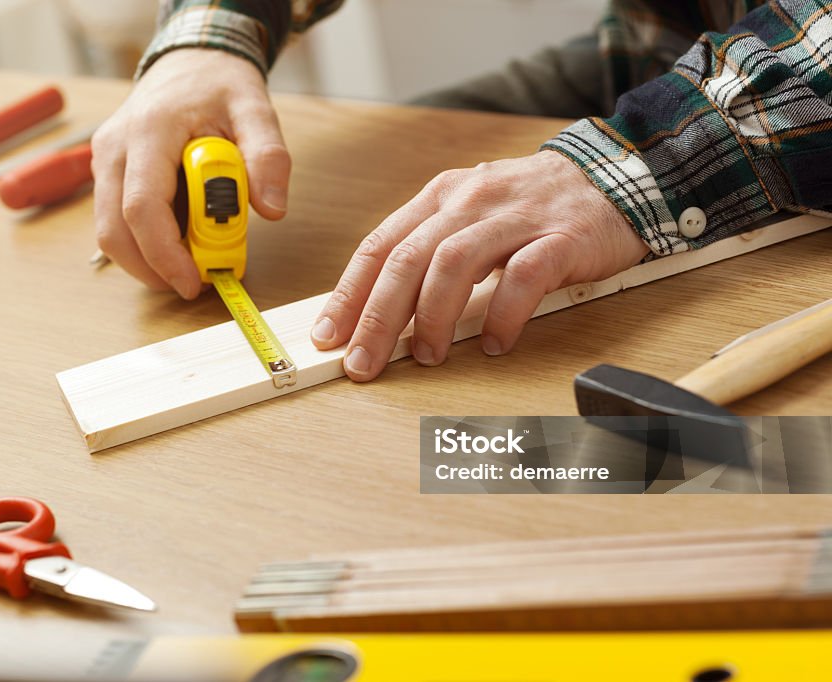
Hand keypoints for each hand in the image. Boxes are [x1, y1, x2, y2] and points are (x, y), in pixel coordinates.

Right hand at [91, 49, 290, 298]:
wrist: (190, 61)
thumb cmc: (219, 84)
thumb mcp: (255, 109)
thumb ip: (268, 156)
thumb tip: (272, 209)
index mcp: (149, 131)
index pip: (143, 206)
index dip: (164, 254)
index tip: (193, 282)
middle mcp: (114, 147)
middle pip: (115, 230)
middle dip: (153, 269)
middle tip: (195, 284)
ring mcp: (104, 161)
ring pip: (110, 233)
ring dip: (148, 261)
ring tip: (192, 265)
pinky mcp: (106, 174)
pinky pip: (116, 222)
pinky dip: (145, 244)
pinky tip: (179, 243)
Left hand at [310, 150, 649, 380]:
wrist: (615, 175)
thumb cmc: (533, 207)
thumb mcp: (470, 216)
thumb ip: (430, 252)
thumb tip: (381, 310)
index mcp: (441, 197)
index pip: (380, 246)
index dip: (349, 293)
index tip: (327, 335)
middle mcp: (470, 201)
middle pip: (408, 259)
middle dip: (377, 317)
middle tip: (363, 362)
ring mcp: (516, 217)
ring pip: (455, 263)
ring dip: (432, 317)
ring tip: (426, 356)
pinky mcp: (562, 237)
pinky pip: (524, 276)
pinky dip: (504, 314)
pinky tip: (494, 344)